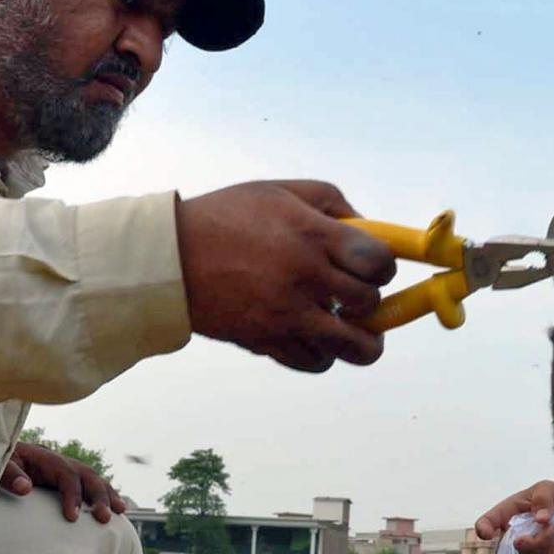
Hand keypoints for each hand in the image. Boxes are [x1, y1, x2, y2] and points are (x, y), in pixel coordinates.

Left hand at [2, 442, 123, 522]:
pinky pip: (87, 486)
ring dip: (107, 494)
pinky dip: (102, 495)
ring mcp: (64, 469)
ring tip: (120, 512)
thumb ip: (9, 475)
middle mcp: (59, 461)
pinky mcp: (64, 480)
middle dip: (98, 495)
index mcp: (44, 457)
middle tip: (104, 518)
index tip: (72, 517)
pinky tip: (114, 509)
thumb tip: (25, 488)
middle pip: (86, 475)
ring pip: (92, 479)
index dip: (72, 495)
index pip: (66, 474)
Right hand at [175, 181, 395, 372]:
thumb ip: (332, 204)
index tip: (372, 266)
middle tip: (354, 292)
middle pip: (369, 303)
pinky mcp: (268, 342)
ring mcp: (286, 315)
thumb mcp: (281, 191)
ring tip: (353, 329)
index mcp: (311, 235)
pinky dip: (323, 353)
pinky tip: (314, 335)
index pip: (378, 262)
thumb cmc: (227, 217)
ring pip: (354, 347)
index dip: (382, 266)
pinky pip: (316, 362)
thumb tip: (371, 230)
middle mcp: (304, 278)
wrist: (170, 259)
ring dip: (362, 340)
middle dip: (369, 298)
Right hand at [473, 479, 553, 553]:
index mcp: (506, 512)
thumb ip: (543, 498)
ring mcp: (522, 547)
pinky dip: (551, 548)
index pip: (486, 522)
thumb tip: (540, 519)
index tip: (488, 534)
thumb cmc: (553, 496)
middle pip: (507, 547)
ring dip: (546, 542)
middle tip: (550, 527)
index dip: (483, 529)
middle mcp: (510, 532)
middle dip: (530, 541)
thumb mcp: (548, 488)